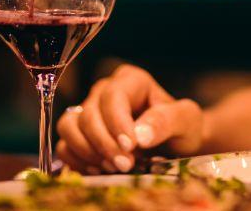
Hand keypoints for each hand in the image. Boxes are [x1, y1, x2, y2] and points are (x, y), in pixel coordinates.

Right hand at [56, 64, 204, 173]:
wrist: (177, 145)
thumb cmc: (182, 127)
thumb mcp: (186, 120)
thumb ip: (167, 120)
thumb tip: (139, 134)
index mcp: (131, 80)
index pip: (112, 96)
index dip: (117, 122)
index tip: (130, 146)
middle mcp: (105, 91)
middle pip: (88, 114)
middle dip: (105, 143)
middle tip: (126, 165)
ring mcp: (89, 111)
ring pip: (69, 126)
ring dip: (87, 151)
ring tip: (112, 167)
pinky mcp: (80, 133)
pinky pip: (64, 145)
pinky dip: (77, 160)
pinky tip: (99, 170)